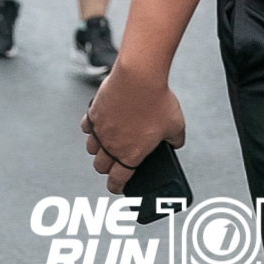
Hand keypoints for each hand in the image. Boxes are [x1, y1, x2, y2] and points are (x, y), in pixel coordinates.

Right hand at [82, 64, 185, 195]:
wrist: (139, 76)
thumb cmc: (158, 101)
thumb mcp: (176, 125)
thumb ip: (175, 140)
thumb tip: (175, 143)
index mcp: (130, 155)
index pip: (117, 181)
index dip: (116, 187)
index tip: (117, 187)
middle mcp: (111, 146)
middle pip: (100, 167)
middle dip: (107, 168)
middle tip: (115, 164)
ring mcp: (100, 130)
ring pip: (91, 149)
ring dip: (98, 150)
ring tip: (107, 144)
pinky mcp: (94, 112)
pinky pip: (87, 127)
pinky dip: (91, 129)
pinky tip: (100, 124)